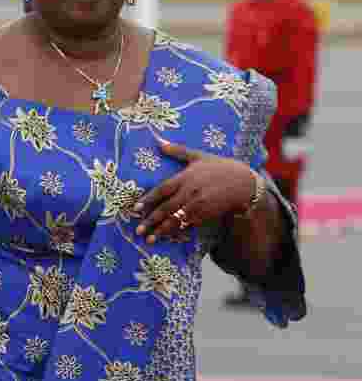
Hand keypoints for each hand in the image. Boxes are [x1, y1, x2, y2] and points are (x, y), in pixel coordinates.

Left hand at [134, 141, 256, 243]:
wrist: (243, 182)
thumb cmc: (220, 167)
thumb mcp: (199, 156)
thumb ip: (178, 151)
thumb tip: (159, 142)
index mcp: (186, 177)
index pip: (163, 189)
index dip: (149, 199)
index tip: (136, 208)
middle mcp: (190, 191)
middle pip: (166, 207)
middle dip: (151, 220)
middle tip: (138, 230)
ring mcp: (199, 204)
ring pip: (176, 219)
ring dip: (162, 230)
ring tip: (150, 239)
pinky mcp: (207, 214)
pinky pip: (189, 224)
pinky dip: (178, 231)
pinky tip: (169, 237)